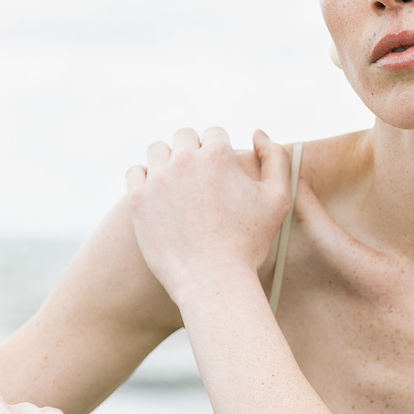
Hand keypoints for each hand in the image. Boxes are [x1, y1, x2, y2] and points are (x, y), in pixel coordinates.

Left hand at [125, 127, 290, 303]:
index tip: (218, 171)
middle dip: (192, 151)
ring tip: (176, 183)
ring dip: (167, 161)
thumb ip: (276, 160)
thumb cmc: (249, 243)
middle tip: (198, 178)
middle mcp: (185, 160)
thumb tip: (257, 133)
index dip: (219, 150)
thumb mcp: (278, 200)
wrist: (213, 281)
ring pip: (157, 150)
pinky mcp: (138, 199)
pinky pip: (135, 172)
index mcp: (218, 155)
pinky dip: (145, 179)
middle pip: (184, 136)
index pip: (214, 133)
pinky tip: (157, 195)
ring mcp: (158, 179)